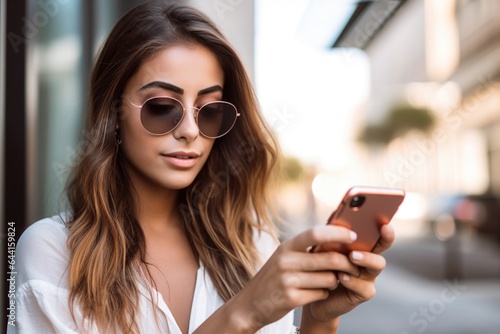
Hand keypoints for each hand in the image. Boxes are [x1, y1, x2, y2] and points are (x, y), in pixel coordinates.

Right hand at [230, 224, 360, 332]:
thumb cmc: (273, 278)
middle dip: (346, 263)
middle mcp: (286, 261)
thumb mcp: (284, 257)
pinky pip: (321, 294)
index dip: (337, 233)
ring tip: (329, 281)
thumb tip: (337, 239)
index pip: (315, 233)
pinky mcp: (291, 299)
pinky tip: (316, 292)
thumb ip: (306, 248)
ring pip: (329, 278)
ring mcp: (287, 280)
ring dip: (335, 281)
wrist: (250, 304)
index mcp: (286, 247)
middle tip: (353, 266)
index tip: (353, 236)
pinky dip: (324, 293)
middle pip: (329, 259)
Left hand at [301, 223, 394, 331]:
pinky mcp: (362, 293)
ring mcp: (368, 277)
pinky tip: (342, 277)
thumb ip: (333, 232)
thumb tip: (336, 215)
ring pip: (377, 266)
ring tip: (352, 256)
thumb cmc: (320, 263)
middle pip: (382, 249)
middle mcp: (369, 261)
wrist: (312, 290)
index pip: (378, 236)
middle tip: (375, 233)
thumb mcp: (324, 246)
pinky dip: (353, 281)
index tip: (385, 225)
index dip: (385, 232)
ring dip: (366, 258)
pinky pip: (364, 287)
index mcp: (363, 247)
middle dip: (383, 242)